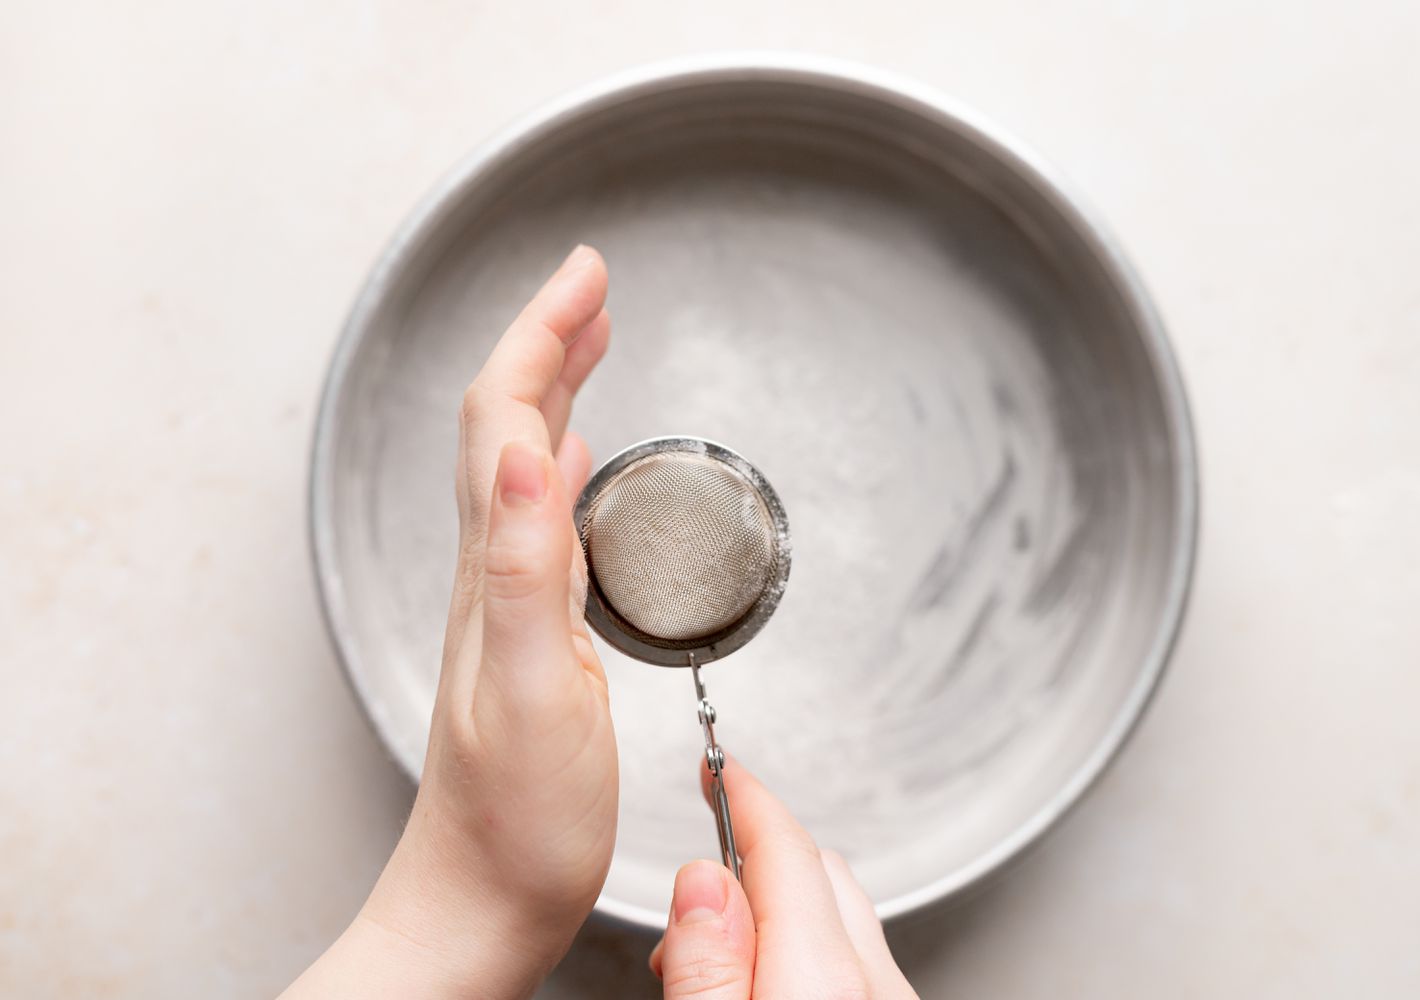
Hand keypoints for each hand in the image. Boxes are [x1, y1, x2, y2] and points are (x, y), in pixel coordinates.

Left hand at [283, 245, 616, 998]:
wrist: (483, 895)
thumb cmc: (511, 818)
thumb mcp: (529, 688)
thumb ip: (525, 569)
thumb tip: (522, 450)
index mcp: (494, 567)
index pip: (501, 416)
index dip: (542, 333)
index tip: (589, 274)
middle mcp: (493, 569)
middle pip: (504, 423)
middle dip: (548, 338)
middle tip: (593, 283)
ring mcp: (510, 599)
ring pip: (521, 461)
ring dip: (554, 388)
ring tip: (590, 341)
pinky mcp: (533, 632)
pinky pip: (542, 519)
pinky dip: (562, 464)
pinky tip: (571, 463)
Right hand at [651, 755, 918, 999]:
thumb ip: (704, 966)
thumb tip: (700, 883)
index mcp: (827, 982)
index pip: (787, 850)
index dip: (744, 798)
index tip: (717, 767)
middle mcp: (878, 988)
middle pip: (820, 874)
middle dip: (753, 862)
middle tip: (688, 893)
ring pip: (842, 918)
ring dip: (780, 910)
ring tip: (714, 951)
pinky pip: (856, 963)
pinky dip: (807, 952)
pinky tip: (761, 985)